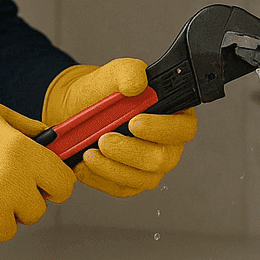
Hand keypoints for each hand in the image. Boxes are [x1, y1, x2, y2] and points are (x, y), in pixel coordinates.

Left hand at [42, 60, 198, 197]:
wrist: (76, 109)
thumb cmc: (103, 92)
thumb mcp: (114, 72)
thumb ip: (129, 71)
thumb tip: (137, 84)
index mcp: (174, 114)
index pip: (183, 129)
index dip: (162, 129)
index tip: (134, 122)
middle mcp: (167, 144)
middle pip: (163, 159)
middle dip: (131, 151)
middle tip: (105, 139)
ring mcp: (150, 167)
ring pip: (142, 178)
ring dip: (112, 167)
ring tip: (89, 152)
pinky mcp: (131, 182)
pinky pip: (121, 188)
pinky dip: (100, 178)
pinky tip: (84, 165)